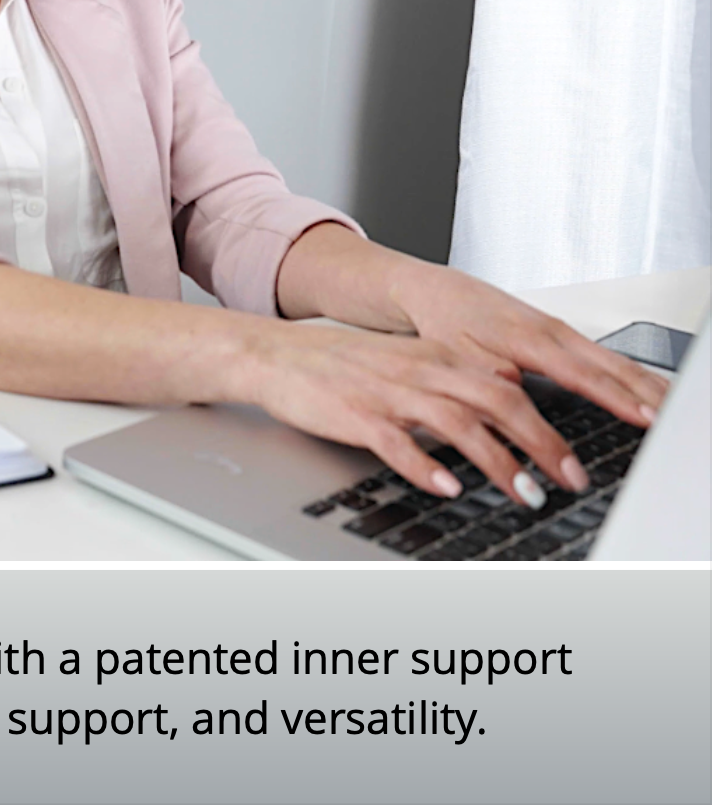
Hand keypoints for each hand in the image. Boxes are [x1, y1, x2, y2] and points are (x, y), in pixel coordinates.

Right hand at [272, 227, 670, 505]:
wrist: (276, 355)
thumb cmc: (340, 366)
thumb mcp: (405, 365)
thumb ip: (452, 382)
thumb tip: (506, 402)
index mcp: (437, 359)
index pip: (509, 389)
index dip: (549, 428)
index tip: (574, 463)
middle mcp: (421, 372)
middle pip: (498, 404)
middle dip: (542, 446)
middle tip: (568, 480)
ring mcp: (389, 394)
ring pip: (459, 425)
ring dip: (498, 463)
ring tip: (524, 494)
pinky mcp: (356, 415)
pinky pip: (399, 443)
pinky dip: (428, 467)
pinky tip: (447, 488)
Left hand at [388, 264, 668, 431]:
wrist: (435, 291)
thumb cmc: (445, 322)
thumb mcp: (460, 359)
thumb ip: (493, 383)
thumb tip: (518, 409)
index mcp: (530, 338)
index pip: (584, 375)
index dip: (618, 399)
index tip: (647, 418)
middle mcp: (553, 331)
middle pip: (614, 365)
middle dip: (649, 394)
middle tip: (676, 420)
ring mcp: (561, 330)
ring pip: (616, 359)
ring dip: (649, 384)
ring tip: (676, 408)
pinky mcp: (560, 332)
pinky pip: (607, 355)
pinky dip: (633, 374)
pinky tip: (650, 390)